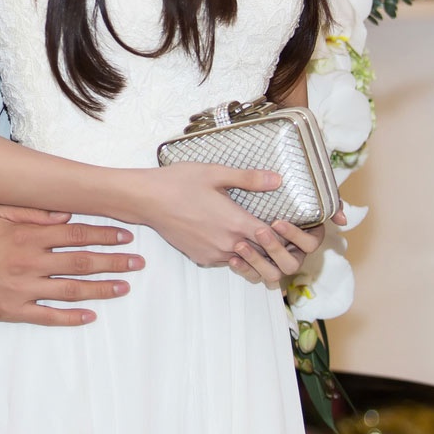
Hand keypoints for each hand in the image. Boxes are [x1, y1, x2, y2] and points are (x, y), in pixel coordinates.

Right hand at [0, 205, 143, 326]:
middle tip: (138, 263)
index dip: (104, 235)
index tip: (126, 236)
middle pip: (81, 262)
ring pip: (71, 289)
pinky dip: (71, 317)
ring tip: (124, 287)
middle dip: (113, 261)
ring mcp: (24, 288)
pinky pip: (48, 316)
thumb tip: (66, 212)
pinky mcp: (14, 311)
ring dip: (101, 289)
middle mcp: (31, 262)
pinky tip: (91, 316)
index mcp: (29, 235)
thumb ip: (33, 210)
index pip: (76, 234)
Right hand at [138, 163, 280, 265]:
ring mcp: (213, 253)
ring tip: (251, 235)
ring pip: (245, 261)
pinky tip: (226, 235)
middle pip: (263, 256)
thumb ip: (248, 178)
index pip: (274, 239)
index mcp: (235, 222)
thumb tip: (277, 179)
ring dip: (252, 252)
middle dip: (272, 248)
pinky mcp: (201, 257)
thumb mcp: (214, 172)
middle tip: (274, 234)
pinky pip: (225, 261)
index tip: (286, 226)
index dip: (284, 235)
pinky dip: (232, 253)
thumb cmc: (178, 182)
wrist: (147, 199)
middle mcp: (228, 243)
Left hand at [229, 204, 346, 287]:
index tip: (277, 221)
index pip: (311, 242)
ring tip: (240, 245)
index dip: (296, 235)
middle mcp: (293, 252)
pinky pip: (254, 276)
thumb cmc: (272, 194)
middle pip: (293, 262)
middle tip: (259, 231)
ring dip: (258, 262)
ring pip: (274, 274)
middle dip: (276, 248)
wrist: (237, 202)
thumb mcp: (294, 191)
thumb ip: (323, 199)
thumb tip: (342, 218)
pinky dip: (244, 269)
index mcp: (306, 235)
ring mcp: (275, 262)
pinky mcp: (257, 267)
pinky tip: (232, 258)